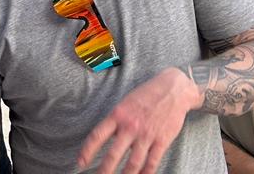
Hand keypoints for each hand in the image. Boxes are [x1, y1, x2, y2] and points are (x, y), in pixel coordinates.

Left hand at [78, 67, 197, 173]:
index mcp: (118, 114)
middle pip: (113, 154)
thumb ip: (116, 119)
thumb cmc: (146, 94)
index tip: (80, 162)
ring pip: (133, 163)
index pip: (97, 136)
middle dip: (104, 169)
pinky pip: (152, 162)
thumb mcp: (125, 102)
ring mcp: (146, 135)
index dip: (87, 151)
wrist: (173, 89)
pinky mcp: (162, 141)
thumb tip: (107, 136)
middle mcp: (130, 126)